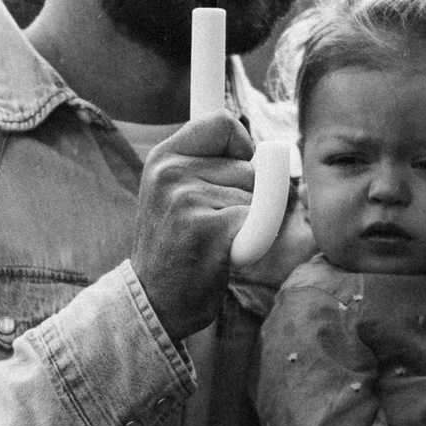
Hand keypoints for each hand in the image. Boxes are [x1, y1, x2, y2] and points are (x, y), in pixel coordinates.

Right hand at [132, 112, 254, 336]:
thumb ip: (209, 165)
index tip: (236, 173)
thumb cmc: (178, 248)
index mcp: (163, 157)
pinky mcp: (208, 227)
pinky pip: (260, 220)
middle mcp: (171, 171)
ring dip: (250, 223)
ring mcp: (186, 198)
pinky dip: (255, 241)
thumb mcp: (176, 193)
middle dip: (250, 197)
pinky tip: (227, 255)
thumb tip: (270, 152)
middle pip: (249, 166)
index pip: (222, 123)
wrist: (155, 302)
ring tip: (216, 243)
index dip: (243, 149)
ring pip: (257, 195)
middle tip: (218, 226)